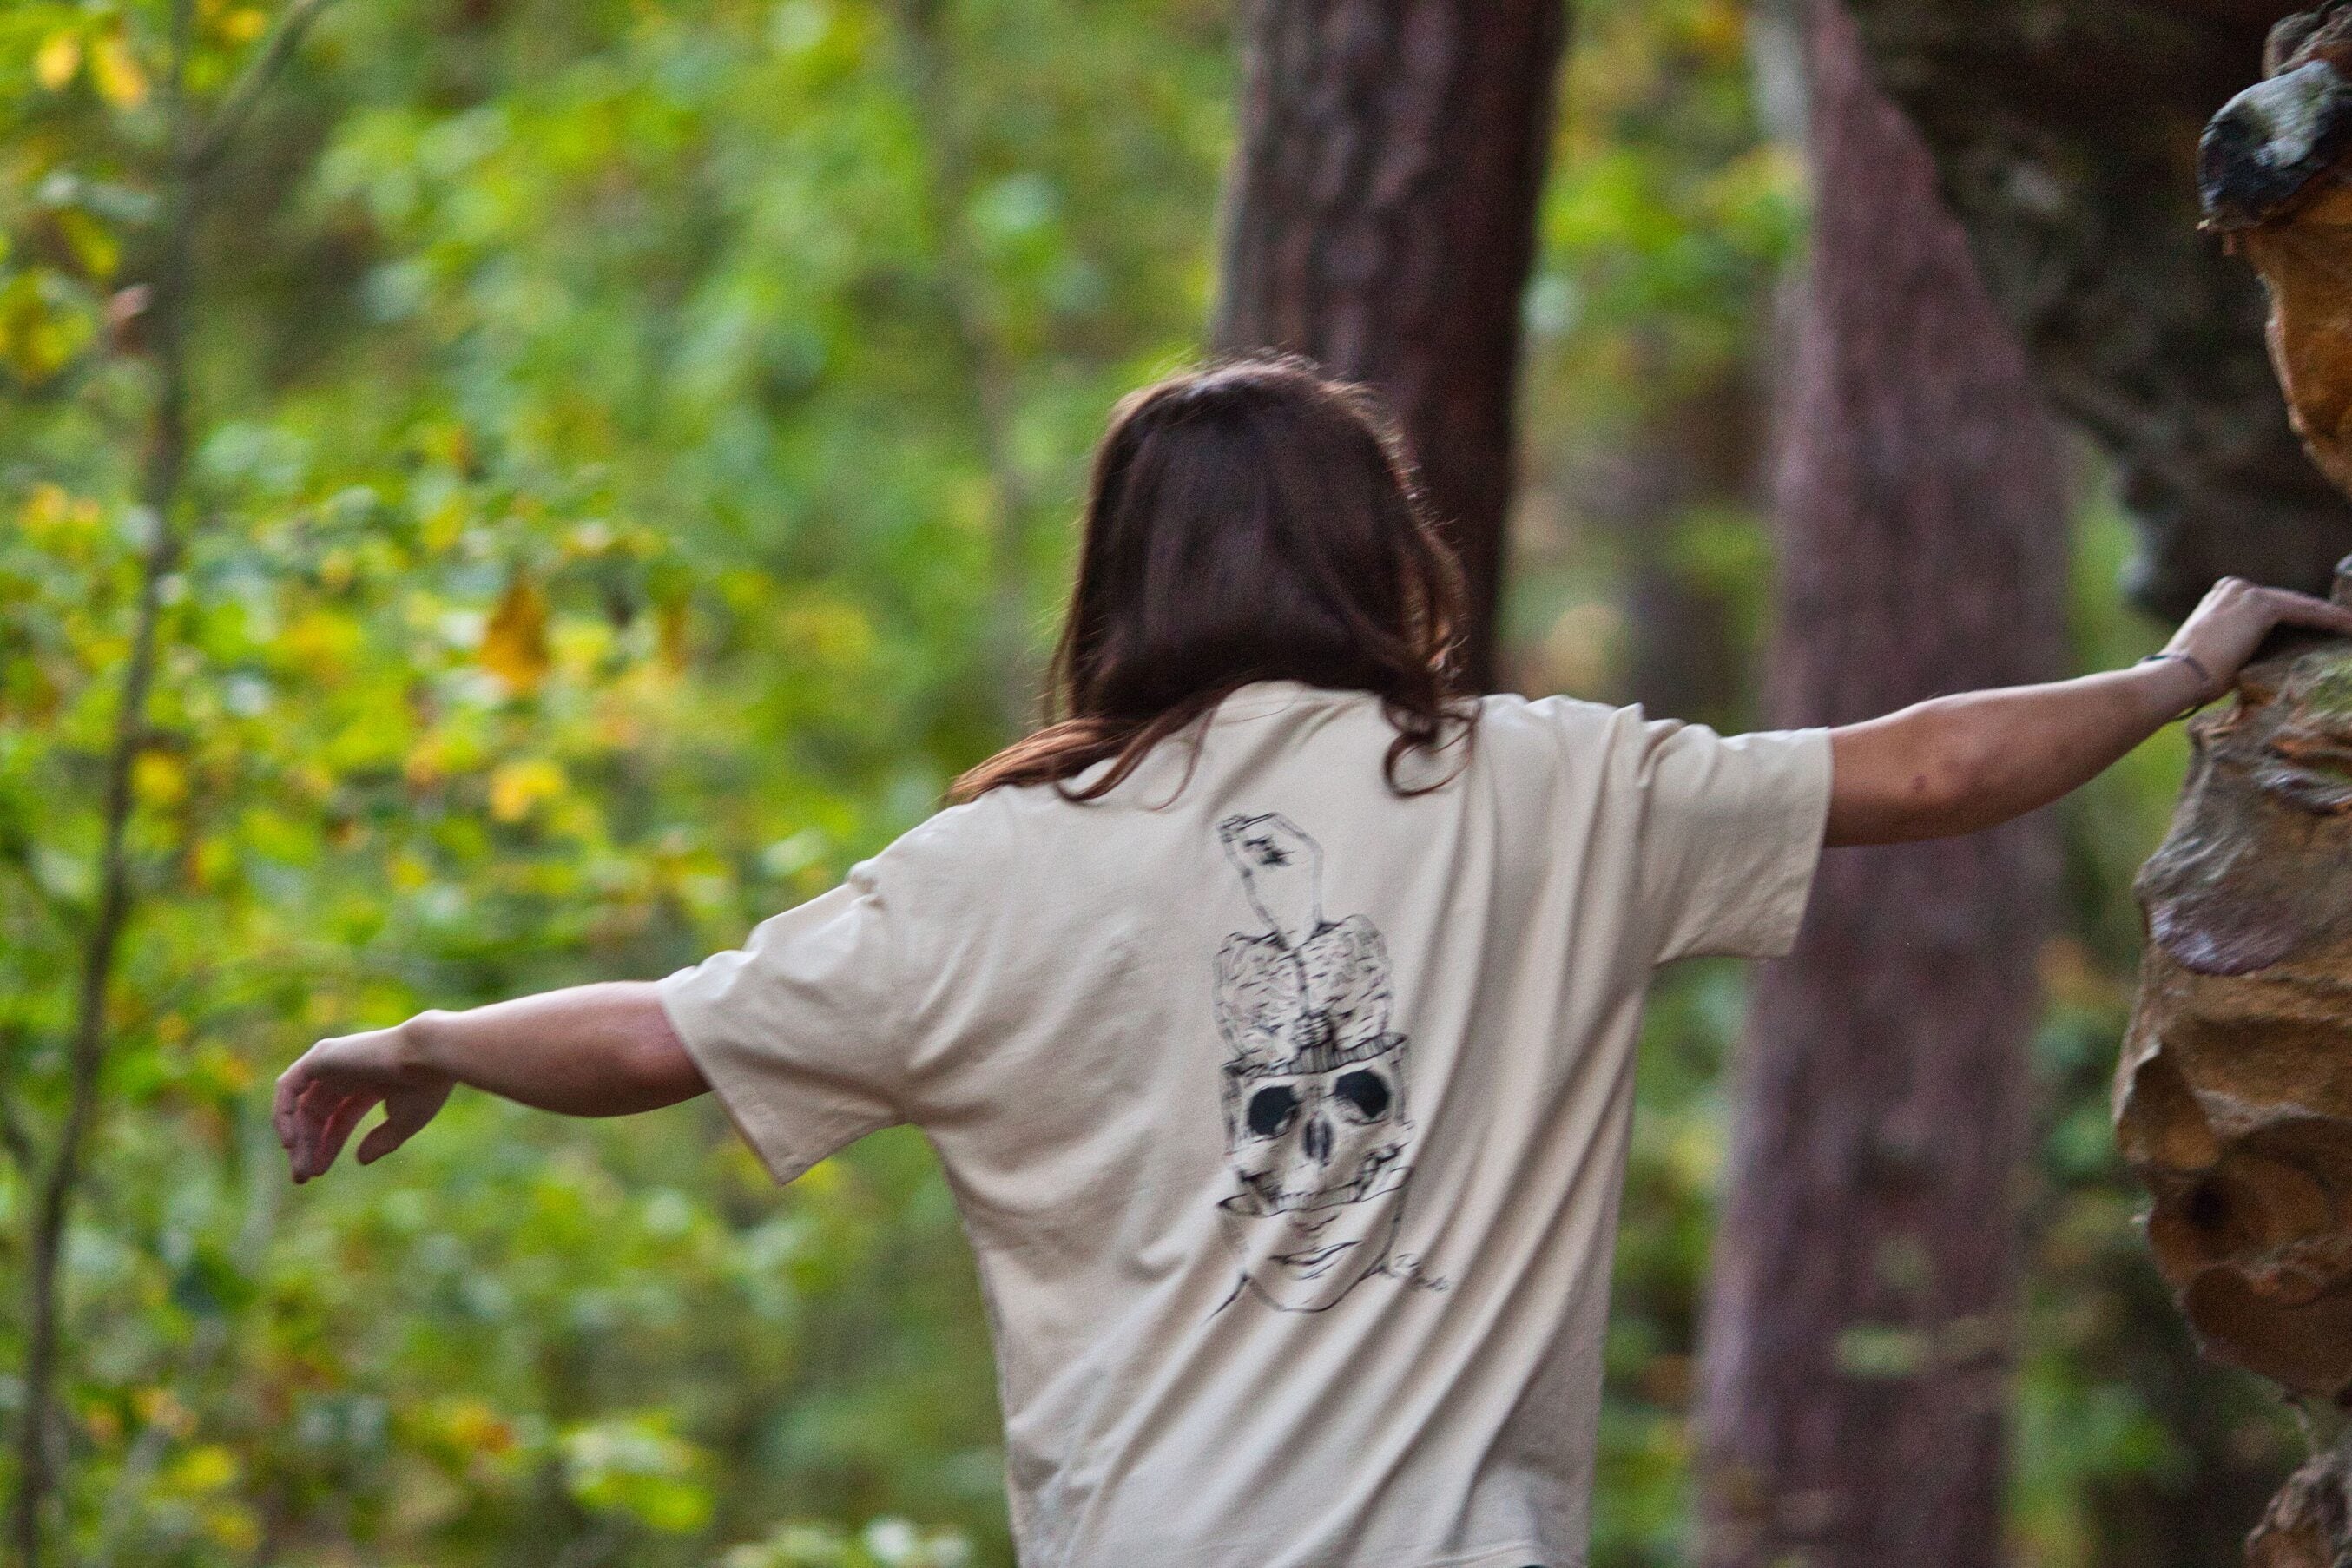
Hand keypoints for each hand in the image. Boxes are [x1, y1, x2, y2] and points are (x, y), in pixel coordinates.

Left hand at [274, 1018, 453, 1182]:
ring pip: (301, 1104)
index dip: (328, 1145)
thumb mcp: (404, 1121)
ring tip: (300, 1167)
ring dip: (297, 1137)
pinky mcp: (320, 1056)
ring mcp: (332, 1062)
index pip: (339, 1117)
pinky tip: (291, 1142)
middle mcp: (347, 1070)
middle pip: (318, 1114)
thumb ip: (382, 1140)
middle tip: (303, 1177)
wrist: (430, 1056)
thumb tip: (360, 1160)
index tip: (317, 1173)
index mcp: (370, 1082)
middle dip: (309, 1146)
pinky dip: (283, 1113)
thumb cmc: (426, 1087)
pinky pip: (288, 1087)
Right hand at [2163, 577, 2351, 701]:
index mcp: (2219, 596)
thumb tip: (2259, 658)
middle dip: (2316, 615)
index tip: (2318, 628)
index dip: (2296, 617)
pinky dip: (2329, 620)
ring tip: (2349, 625)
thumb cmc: (2190, 675)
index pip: (2269, 605)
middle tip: (2343, 624)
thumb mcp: (2216, 652)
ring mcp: (2248, 594)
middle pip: (2287, 602)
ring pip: (2299, 605)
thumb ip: (2239, 643)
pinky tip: (2347, 627)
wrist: (2179, 674)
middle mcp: (2234, 588)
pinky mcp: (2262, 606)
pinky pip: (2305, 612)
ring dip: (2328, 617)